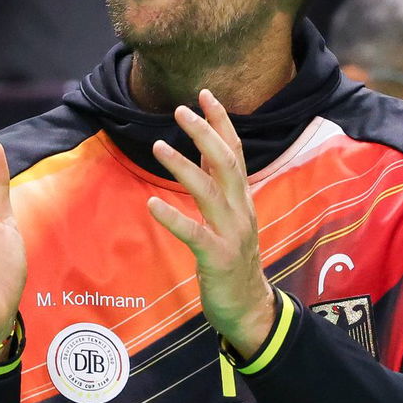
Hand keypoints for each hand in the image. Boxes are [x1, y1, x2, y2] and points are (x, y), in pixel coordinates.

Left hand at [147, 89, 277, 356]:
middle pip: (227, 162)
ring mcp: (231, 234)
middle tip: (180, 109)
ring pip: (210, 191)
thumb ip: (216, 187)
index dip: (221, 122)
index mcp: (242, 199)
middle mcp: (241, 210)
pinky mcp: (217, 258)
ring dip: (183, 166)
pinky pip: (194, 233)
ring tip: (158, 145)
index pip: (235, 151)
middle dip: (204, 132)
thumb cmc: (233, 262)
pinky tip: (152, 204)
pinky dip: (173, 217)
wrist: (249, 308)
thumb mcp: (228, 218)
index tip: (205, 94)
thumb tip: (201, 151)